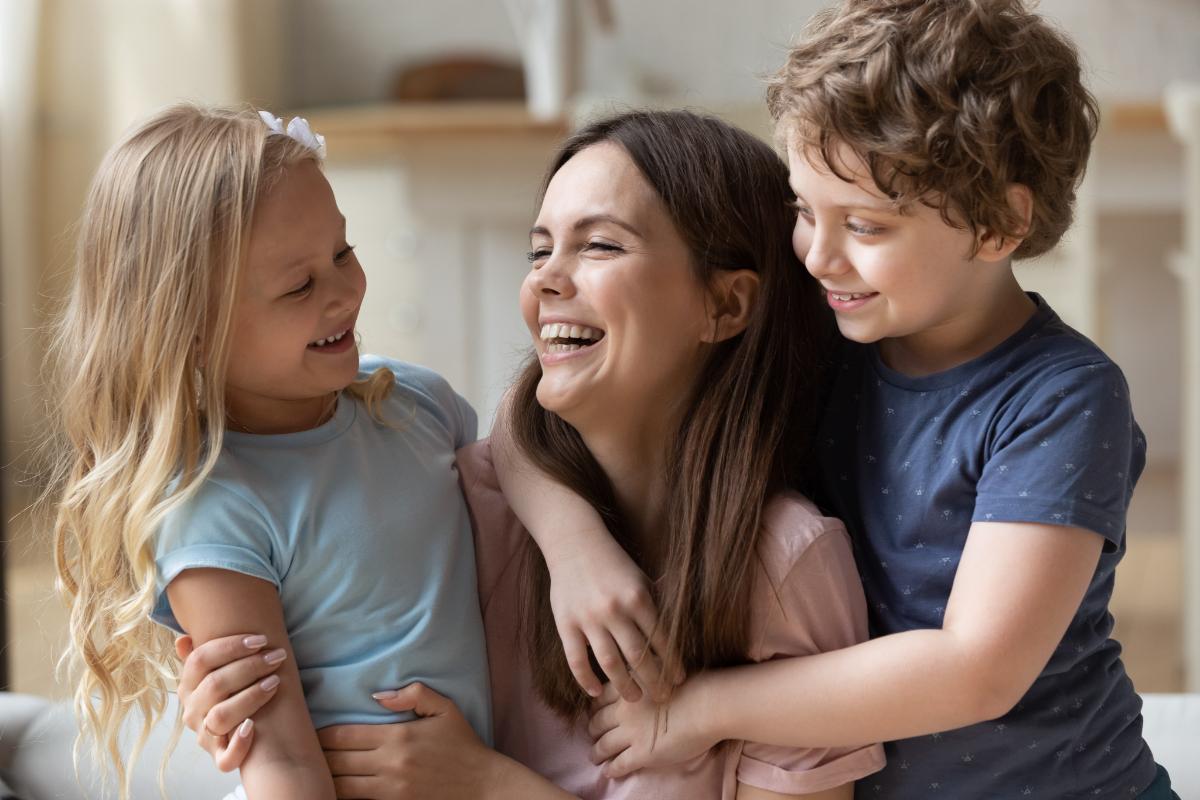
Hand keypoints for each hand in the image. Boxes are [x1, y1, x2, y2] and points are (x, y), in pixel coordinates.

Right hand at [175, 633, 285, 771]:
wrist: (251, 729)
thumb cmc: (233, 690)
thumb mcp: (215, 672)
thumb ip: (201, 656)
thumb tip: (183, 639)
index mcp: (189, 686)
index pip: (199, 660)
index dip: (230, 647)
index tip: (261, 639)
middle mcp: (192, 711)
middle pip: (215, 685)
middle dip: (250, 667)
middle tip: (277, 656)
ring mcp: (205, 735)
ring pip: (221, 716)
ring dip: (250, 697)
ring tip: (275, 682)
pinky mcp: (220, 757)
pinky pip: (225, 758)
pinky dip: (239, 744)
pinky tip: (252, 727)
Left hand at [319, 683, 499, 799]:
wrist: (484, 786)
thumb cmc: (463, 745)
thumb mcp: (445, 709)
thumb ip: (413, 694)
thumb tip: (377, 695)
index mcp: (398, 736)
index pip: (343, 735)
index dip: (319, 735)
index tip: (309, 733)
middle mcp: (389, 764)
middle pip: (334, 762)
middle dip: (315, 758)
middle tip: (302, 754)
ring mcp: (390, 790)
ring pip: (340, 787)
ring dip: (324, 780)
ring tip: (312, 773)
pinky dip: (342, 796)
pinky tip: (333, 790)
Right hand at [546, 531, 677, 702]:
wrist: (574, 543)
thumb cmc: (613, 563)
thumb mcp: (640, 578)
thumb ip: (655, 604)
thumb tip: (677, 633)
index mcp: (637, 598)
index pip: (660, 639)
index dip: (672, 662)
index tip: (679, 679)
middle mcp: (614, 610)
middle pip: (638, 656)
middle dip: (654, 681)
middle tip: (663, 698)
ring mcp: (588, 619)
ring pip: (610, 663)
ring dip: (624, 686)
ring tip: (635, 699)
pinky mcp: (566, 624)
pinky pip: (576, 659)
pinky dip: (586, 679)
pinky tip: (596, 691)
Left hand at [587, 677, 716, 777]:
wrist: (707, 704)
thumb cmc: (692, 682)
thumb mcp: (660, 666)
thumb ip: (644, 670)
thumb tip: (639, 671)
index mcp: (628, 687)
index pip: (600, 699)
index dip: (594, 708)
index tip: (594, 712)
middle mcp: (624, 711)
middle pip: (598, 722)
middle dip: (593, 730)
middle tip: (592, 734)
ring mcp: (631, 733)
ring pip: (604, 745)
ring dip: (597, 752)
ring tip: (595, 757)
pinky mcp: (643, 754)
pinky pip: (620, 764)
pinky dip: (611, 769)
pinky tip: (609, 772)